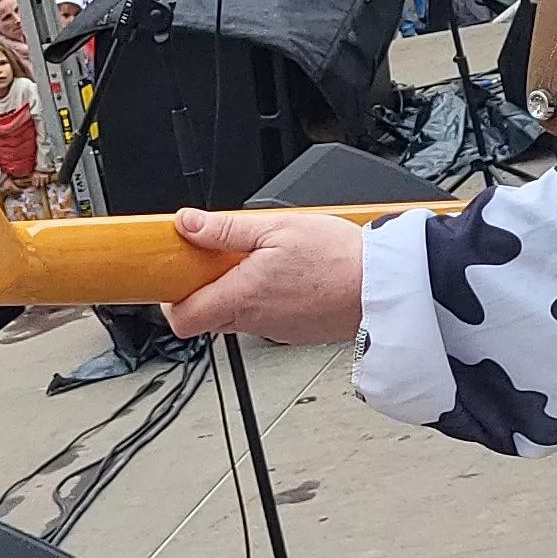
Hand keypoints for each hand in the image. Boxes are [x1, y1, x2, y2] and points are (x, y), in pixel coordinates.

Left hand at [167, 208, 367, 346]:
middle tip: (222, 258)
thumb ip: (224, 229)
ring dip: (239, 291)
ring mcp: (276, 331)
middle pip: (209, 316)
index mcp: (242, 297)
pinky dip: (266, 300)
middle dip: (207, 288)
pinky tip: (288, 276)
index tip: (176, 273)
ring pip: (239, 316)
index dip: (171, 298)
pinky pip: (267, 319)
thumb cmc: (339, 258)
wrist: (384, 287)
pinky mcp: (296, 333)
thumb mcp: (275, 227)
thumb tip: (187, 224)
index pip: (183, 319)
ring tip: (263, 261)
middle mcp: (255, 322)